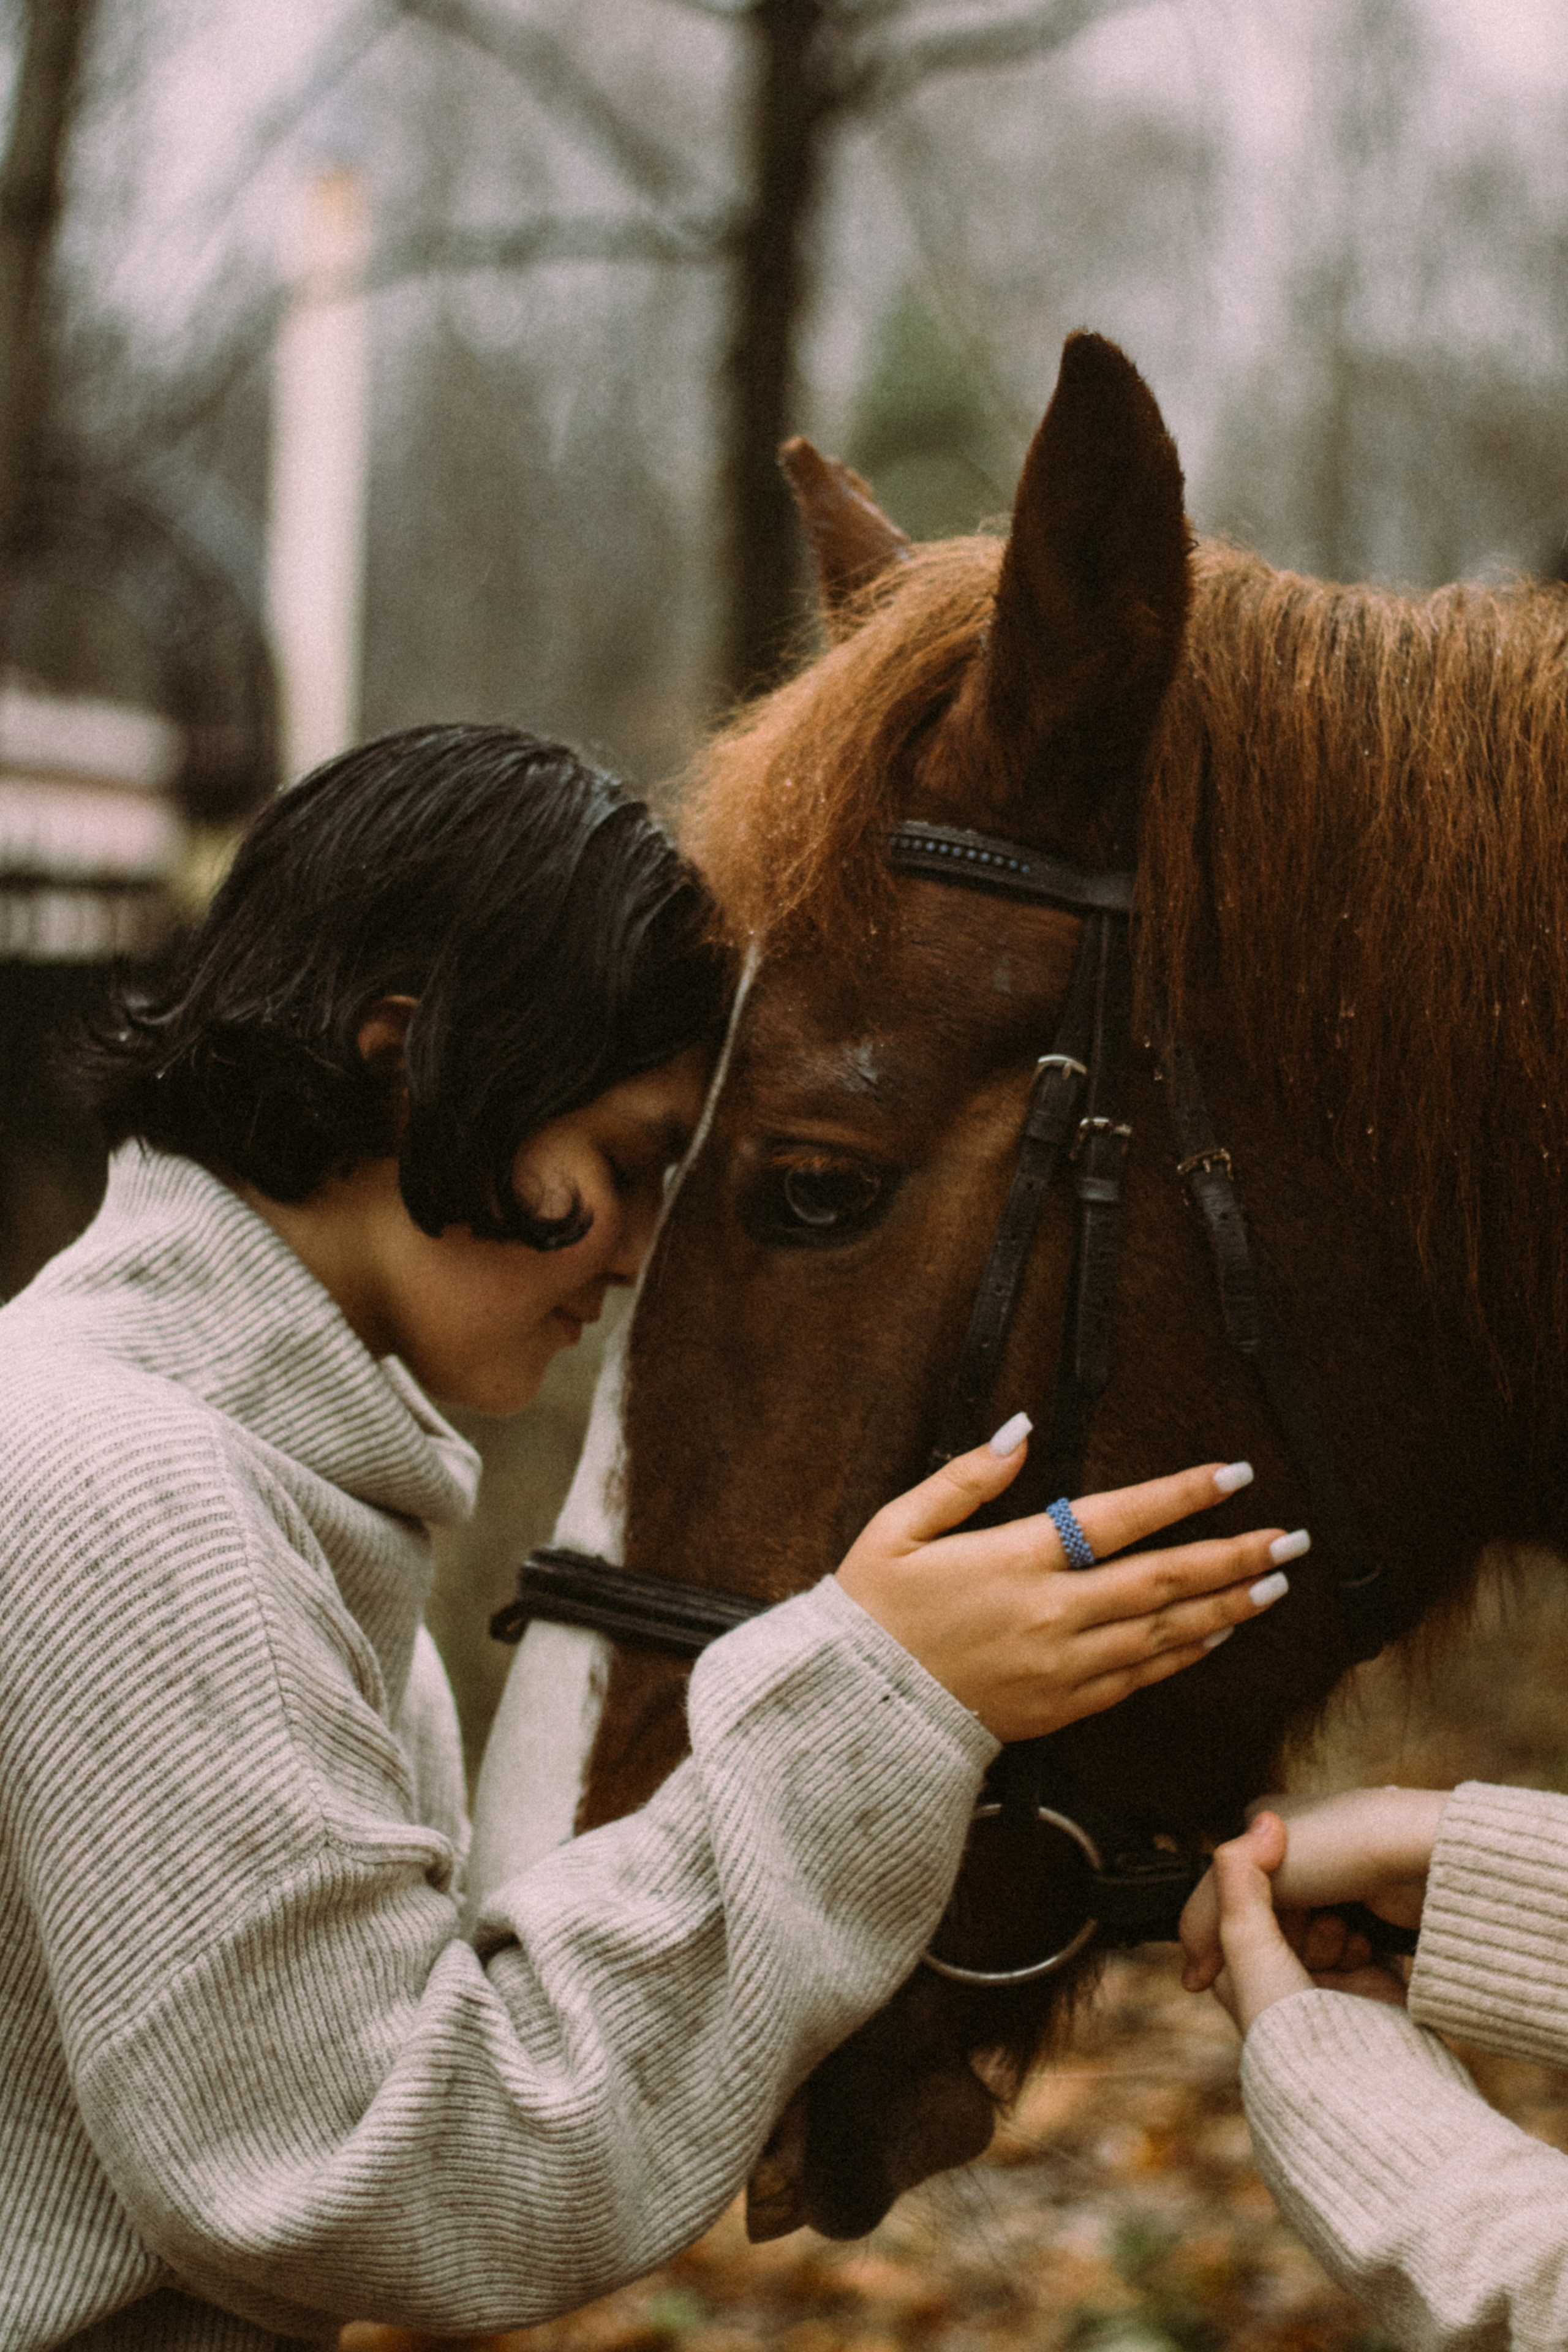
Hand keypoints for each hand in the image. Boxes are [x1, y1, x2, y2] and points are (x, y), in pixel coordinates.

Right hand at [833, 1430, 1298, 1742]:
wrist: (857, 1710)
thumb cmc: (875, 1610)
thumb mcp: (898, 1525)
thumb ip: (968, 1477)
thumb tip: (1022, 1430)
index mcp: (1016, 1559)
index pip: (1118, 1517)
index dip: (1181, 1495)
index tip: (1234, 1475)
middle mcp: (1052, 1614)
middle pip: (1162, 1581)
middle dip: (1232, 1556)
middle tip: (1291, 1540)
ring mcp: (1062, 1667)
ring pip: (1164, 1634)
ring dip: (1225, 1606)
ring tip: (1273, 1584)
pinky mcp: (1061, 1707)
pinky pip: (1138, 1678)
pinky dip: (1183, 1656)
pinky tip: (1217, 1636)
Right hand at [1180, 1784, 1447, 1993]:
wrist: (1422, 1854)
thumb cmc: (1336, 1849)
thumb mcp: (1245, 1876)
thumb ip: (1202, 1917)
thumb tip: (1191, 1975)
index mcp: (1267, 1819)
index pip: (1237, 1888)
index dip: (1242, 1924)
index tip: (1257, 1945)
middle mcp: (1306, 1843)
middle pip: (1276, 1917)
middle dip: (1289, 1939)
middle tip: (1307, 1942)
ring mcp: (1345, 1871)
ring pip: (1314, 1937)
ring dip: (1323, 1951)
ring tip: (1344, 1942)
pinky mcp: (1378, 1899)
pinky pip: (1350, 1942)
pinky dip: (1352, 1953)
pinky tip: (1363, 1950)